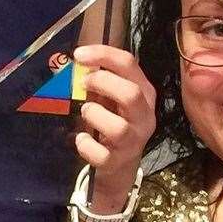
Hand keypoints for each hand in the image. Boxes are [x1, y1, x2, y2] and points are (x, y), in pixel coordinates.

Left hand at [73, 44, 155, 206]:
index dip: (103, 55)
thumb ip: (103, 79)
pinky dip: (87, 145)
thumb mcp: (114, 98)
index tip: (78, 55)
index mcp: (144, 93)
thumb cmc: (113, 122)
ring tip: (86, 112)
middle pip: (131, 94)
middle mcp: (144, 116)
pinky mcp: (118, 161)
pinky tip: (82, 138)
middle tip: (83, 83)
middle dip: (102, 83)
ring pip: (118, 127)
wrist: (120, 166)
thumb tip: (78, 60)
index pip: (129, 64)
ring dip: (94, 114)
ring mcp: (133, 140)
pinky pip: (101, 154)